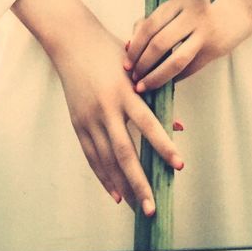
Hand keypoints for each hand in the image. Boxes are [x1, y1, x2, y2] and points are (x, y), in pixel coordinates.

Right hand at [49, 12, 184, 213]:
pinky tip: (116, 194)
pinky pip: (92, 157)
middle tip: (153, 208)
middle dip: (140, 182)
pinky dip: (104, 177)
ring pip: (107, 161)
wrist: (72, 42)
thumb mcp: (138, 68)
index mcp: (124, 92)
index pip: (148, 124)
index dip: (164, 146)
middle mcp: (106, 108)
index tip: (179, 166)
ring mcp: (89, 118)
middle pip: (124, 153)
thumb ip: (156, 97)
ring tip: (138, 208)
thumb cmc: (111, 52)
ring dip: (123, 187)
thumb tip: (178, 125)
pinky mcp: (78, 123)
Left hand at [125, 0, 251, 92]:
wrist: (243, 6)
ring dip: (156, 76)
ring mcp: (205, 32)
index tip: (126, 60)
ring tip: (143, 85)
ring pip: (175, 61)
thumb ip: (160, 17)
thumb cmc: (205, 4)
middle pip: (159, 43)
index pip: (150, 25)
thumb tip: (133, 42)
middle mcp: (193, 15)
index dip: (135, 45)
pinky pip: (189, 68)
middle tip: (132, 76)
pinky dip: (174, 78)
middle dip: (142, 63)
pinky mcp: (214, 48)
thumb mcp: (182, 1)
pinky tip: (163, 84)